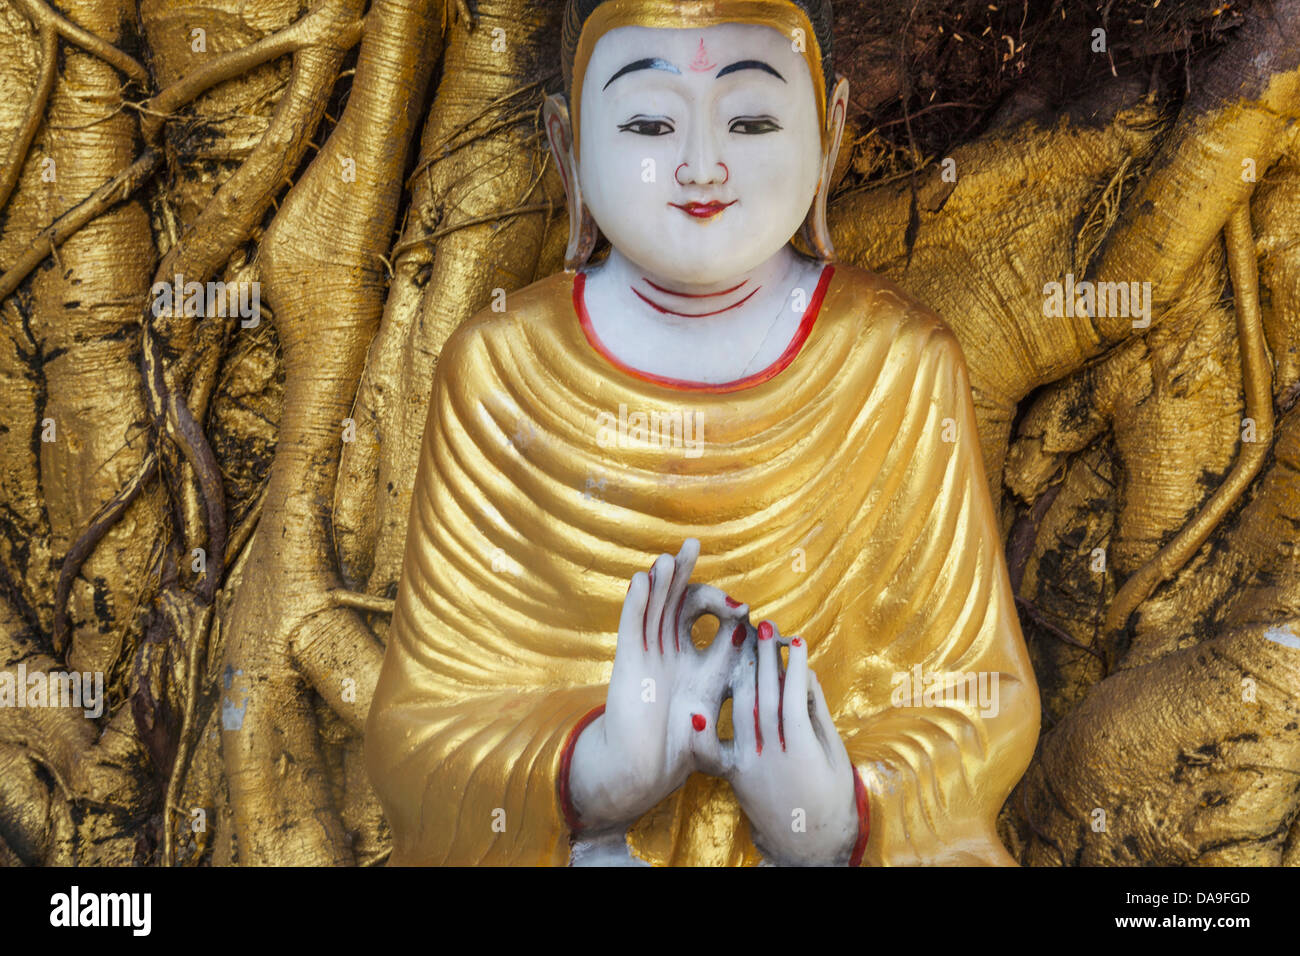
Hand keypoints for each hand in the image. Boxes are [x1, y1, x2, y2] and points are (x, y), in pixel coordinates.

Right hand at [568, 539, 750, 829]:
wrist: (646, 769)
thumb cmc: (682, 748)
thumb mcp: (718, 709)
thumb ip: (737, 682)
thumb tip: (754, 654)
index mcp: (697, 660)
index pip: (710, 619)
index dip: (725, 607)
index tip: (743, 612)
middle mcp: (671, 650)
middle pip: (677, 600)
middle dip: (685, 574)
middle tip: (693, 544)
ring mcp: (647, 652)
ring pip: (654, 605)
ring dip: (660, 580)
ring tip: (669, 557)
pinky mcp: (628, 661)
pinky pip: (632, 625)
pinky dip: (636, 602)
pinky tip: (641, 581)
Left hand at [708, 619, 858, 865]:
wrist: (808, 843)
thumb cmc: (831, 796)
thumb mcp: (834, 755)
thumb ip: (818, 716)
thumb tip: (804, 675)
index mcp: (803, 754)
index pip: (794, 701)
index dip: (794, 669)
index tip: (796, 641)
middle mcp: (773, 757)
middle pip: (765, 699)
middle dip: (765, 660)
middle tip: (765, 627)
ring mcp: (750, 767)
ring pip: (742, 713)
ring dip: (743, 676)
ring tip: (745, 646)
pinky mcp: (734, 775)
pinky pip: (716, 749)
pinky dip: (704, 730)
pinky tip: (696, 710)